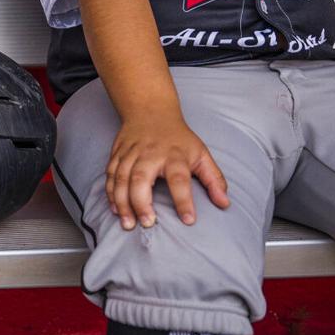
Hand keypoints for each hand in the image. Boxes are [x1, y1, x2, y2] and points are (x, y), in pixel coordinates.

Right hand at [107, 113, 229, 229]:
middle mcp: (151, 154)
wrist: (150, 111)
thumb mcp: (202, 154)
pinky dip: (110, 192)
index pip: (180, 179)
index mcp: (175, 155)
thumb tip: (224, 203)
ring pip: (121, 178)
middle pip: (142, 178)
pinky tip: (115, 208)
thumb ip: (214, 179)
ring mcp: (131, 153)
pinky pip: (109, 175)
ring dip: (122, 202)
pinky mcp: (117, 154)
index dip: (184, 200)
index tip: (188, 220)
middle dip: (141, 203)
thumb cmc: (178, 138)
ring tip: (128, 223)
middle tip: (148, 223)